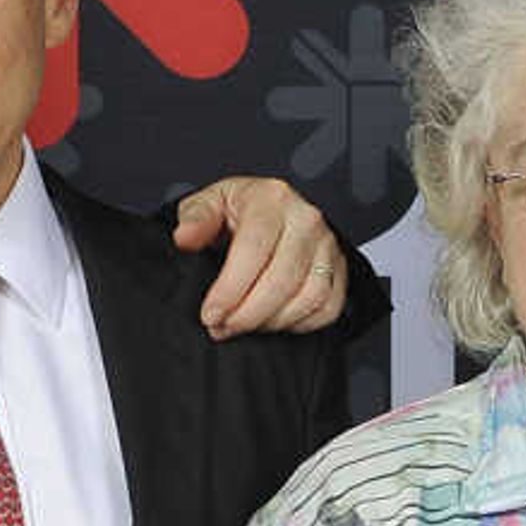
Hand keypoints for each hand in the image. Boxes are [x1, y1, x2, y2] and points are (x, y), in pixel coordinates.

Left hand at [172, 177, 352, 336]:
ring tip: (243, 326)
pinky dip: (299, 324)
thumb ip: (195, 218)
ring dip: (271, 322)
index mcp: (272, 198)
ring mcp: (328, 246)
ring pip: (308, 297)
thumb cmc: (239, 211)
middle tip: (221, 327)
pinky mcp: (340, 269)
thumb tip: (185, 237)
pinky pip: (327, 308)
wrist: (271, 213)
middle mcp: (306, 219)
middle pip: (282, 279)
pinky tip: (272, 322)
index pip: (253, 249)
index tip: (211, 314)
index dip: (230, 289)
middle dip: (248, 314)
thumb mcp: (209, 204)